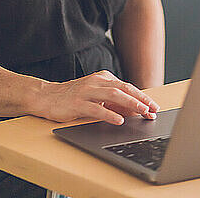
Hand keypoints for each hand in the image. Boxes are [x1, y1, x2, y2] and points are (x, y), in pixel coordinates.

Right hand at [34, 69, 159, 124]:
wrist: (46, 96)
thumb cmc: (72, 97)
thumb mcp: (95, 95)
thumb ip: (112, 101)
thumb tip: (133, 111)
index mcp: (102, 78)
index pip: (126, 86)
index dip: (142, 97)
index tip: (153, 107)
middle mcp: (96, 82)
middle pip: (123, 88)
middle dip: (141, 99)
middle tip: (153, 109)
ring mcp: (86, 91)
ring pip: (113, 95)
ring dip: (130, 103)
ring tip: (142, 111)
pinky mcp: (77, 103)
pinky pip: (96, 108)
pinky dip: (109, 114)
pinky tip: (119, 120)